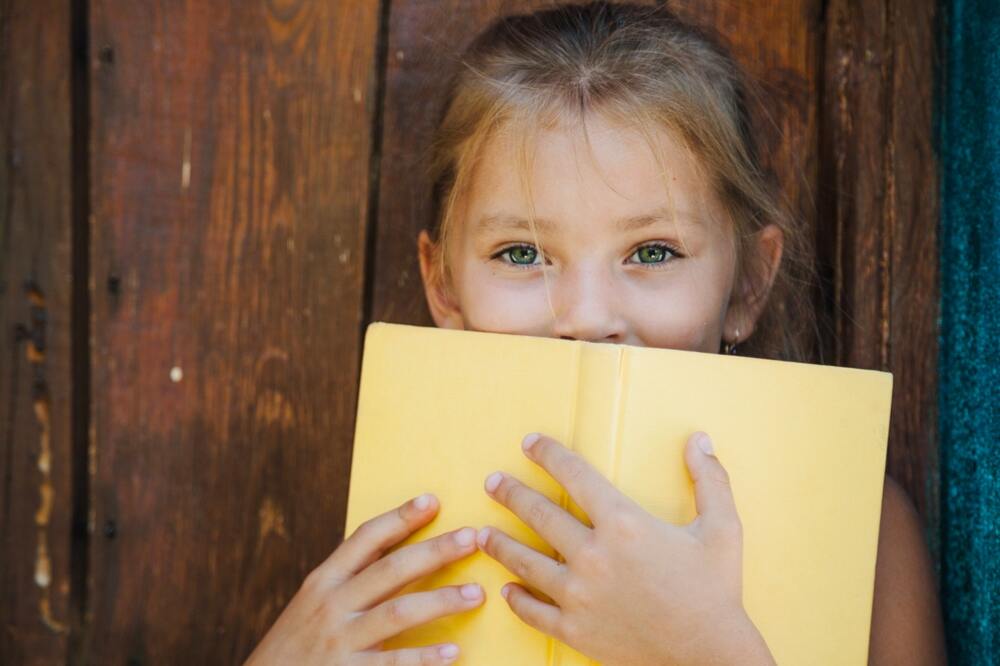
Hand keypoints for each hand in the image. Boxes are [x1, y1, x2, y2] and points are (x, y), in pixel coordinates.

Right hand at [245, 493, 483, 664]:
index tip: (433, 501)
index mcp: (324, 581)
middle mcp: (331, 605)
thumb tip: (398, 554)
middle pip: (391, 569)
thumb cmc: (296, 645)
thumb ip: (349, 580)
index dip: (399, 517)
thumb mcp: (313, 604)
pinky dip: (423, 659)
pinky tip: (452, 653)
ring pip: (397, 613)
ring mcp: (339, 641)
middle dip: (435, 551)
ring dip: (440, 601)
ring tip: (476, 594)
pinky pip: (392, 665)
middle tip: (473, 537)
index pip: (364, 538)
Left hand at [476, 432, 774, 665]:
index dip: (548, 454)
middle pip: (539, 514)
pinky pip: (534, 611)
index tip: (530, 443)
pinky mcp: (575, 630)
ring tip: (481, 534)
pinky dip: (517, 599)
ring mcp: (579, 595)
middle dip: (510, 493)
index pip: (575, 475)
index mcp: (624, 524)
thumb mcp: (723, 529)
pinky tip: (507, 589)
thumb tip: (699, 439)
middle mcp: (593, 555)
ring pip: (525, 561)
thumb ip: (710, 480)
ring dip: (499, 544)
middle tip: (491, 482)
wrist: (710, 655)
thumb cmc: (716, 590)